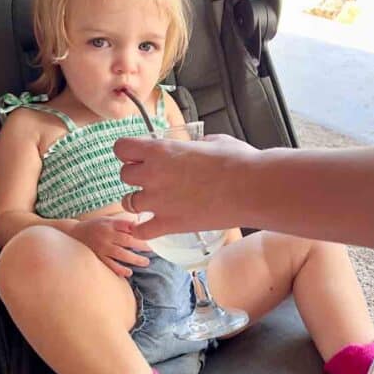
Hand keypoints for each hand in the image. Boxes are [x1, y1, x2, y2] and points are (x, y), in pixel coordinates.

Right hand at [71, 217, 150, 277]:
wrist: (73, 234)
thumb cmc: (95, 226)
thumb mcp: (107, 220)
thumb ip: (122, 224)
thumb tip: (141, 225)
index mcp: (110, 224)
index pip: (128, 226)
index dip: (140, 231)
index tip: (152, 234)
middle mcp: (106, 235)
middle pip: (127, 240)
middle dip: (141, 245)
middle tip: (152, 249)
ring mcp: (101, 247)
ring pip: (120, 254)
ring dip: (134, 259)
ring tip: (146, 262)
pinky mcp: (97, 257)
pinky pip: (110, 265)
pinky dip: (120, 269)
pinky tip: (129, 272)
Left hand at [114, 133, 257, 238]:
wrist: (251, 189)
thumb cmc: (237, 161)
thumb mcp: (212, 141)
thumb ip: (194, 144)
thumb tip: (197, 147)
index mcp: (161, 150)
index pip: (121, 147)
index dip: (129, 151)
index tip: (140, 155)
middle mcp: (152, 175)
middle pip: (124, 175)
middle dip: (136, 175)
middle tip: (153, 178)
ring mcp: (158, 201)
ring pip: (128, 202)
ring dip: (138, 200)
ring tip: (155, 201)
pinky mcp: (168, 224)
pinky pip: (141, 231)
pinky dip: (143, 230)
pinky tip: (152, 226)